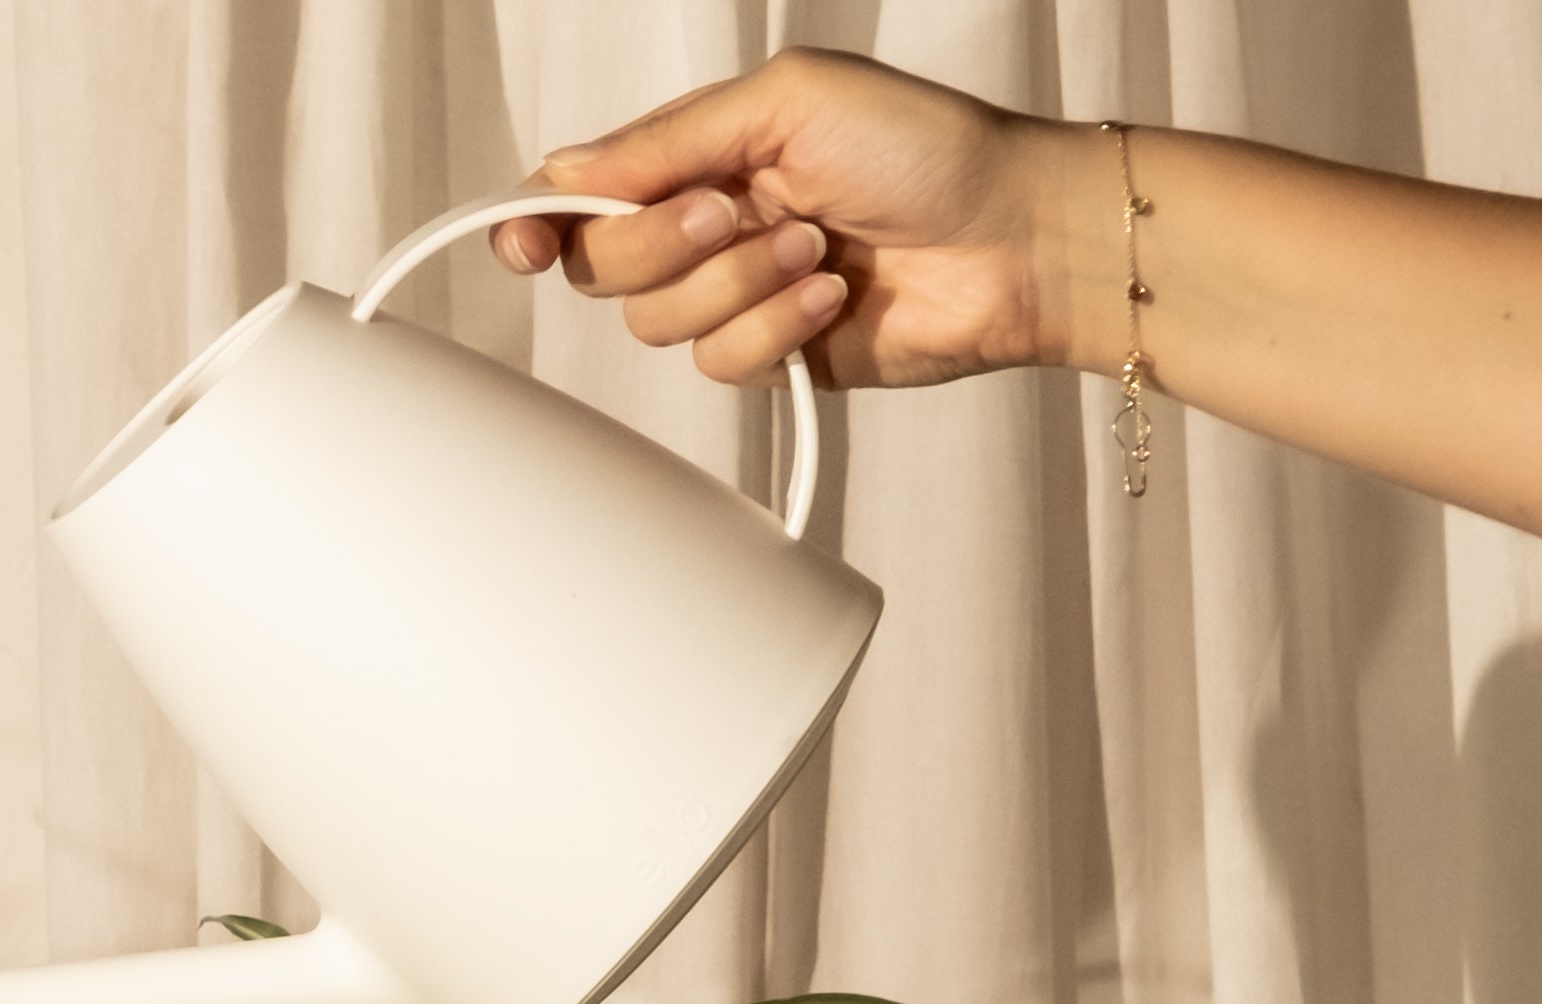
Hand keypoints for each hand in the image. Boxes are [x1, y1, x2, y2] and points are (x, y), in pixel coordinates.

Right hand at [484, 49, 1089, 391]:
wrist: (1017, 236)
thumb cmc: (928, 146)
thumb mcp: (789, 100)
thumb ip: (667, 139)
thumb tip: (564, 171)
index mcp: (699, 152)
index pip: (580, 193)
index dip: (535, 220)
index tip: (524, 244)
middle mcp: (706, 224)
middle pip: (602, 267)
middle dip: (664, 243)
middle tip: (736, 210)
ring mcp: (737, 292)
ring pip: (658, 324)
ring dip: (738, 283)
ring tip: (814, 248)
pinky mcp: (771, 354)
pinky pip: (718, 366)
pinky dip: (775, 327)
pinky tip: (832, 295)